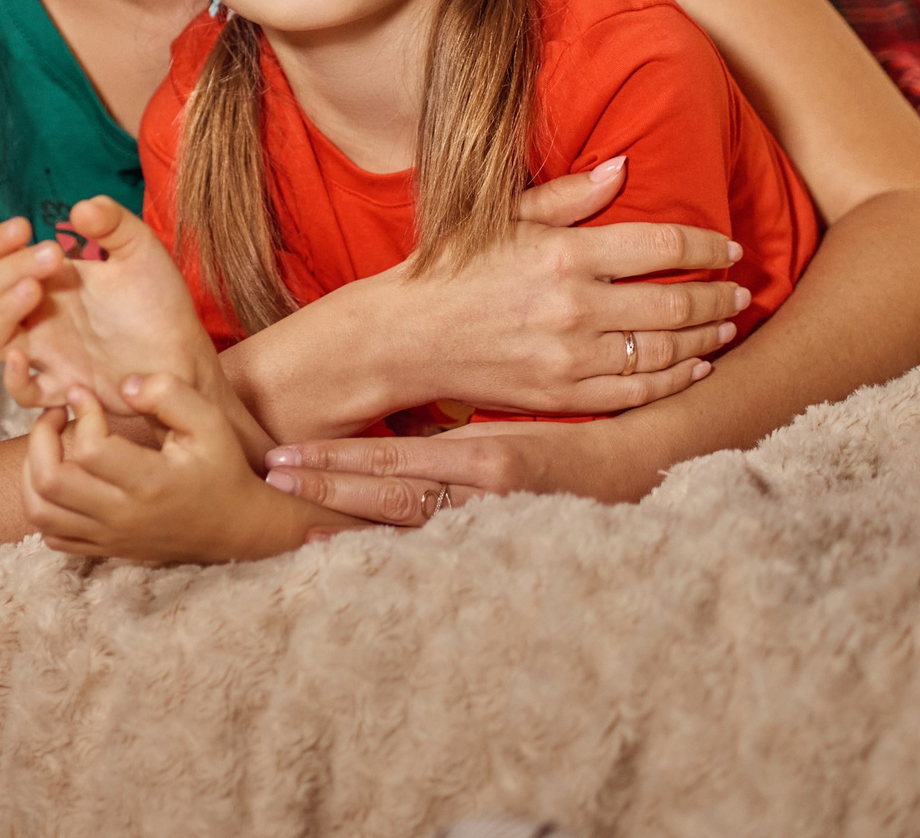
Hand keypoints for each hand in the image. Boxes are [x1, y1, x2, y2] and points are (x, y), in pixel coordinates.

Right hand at [0, 197, 222, 417]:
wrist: (187, 354)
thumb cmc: (159, 302)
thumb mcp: (141, 251)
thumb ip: (113, 223)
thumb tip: (80, 208)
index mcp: (47, 280)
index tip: (23, 226)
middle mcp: (36, 316)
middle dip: (7, 268)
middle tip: (53, 256)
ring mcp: (46, 353)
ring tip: (33, 290)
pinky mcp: (64, 388)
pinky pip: (22, 393)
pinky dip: (14, 378)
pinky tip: (24, 357)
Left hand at [24, 376, 360, 562]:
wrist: (236, 527)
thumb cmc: (221, 467)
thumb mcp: (210, 420)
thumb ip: (169, 393)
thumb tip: (122, 386)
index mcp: (150, 482)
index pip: (90, 450)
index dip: (81, 414)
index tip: (85, 395)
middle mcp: (123, 515)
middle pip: (51, 482)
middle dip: (41, 438)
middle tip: (56, 415)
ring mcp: (110, 537)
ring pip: (41, 512)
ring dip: (32, 471)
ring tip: (49, 444)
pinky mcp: (104, 549)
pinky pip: (51, 536)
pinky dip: (42, 505)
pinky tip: (60, 476)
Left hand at [262, 415, 655, 530]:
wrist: (651, 470)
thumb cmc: (591, 422)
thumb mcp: (535, 406)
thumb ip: (477, 399)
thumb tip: (420, 381)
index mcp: (494, 459)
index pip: (394, 462)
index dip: (335, 462)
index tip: (281, 460)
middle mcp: (485, 497)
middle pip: (387, 499)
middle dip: (325, 491)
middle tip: (269, 482)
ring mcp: (490, 523)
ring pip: (405, 522)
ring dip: (345, 516)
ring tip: (289, 513)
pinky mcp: (499, 532)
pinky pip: (433, 536)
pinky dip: (386, 537)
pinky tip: (341, 539)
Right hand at [312, 157, 749, 419]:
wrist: (402, 338)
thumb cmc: (449, 268)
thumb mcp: (501, 218)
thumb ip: (567, 197)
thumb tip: (623, 167)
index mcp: (562, 254)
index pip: (661, 243)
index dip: (706, 244)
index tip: (728, 247)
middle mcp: (573, 307)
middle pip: (677, 301)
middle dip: (719, 296)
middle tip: (739, 292)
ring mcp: (570, 358)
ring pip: (666, 350)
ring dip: (707, 338)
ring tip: (726, 327)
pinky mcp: (562, 397)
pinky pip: (638, 392)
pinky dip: (676, 380)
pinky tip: (695, 367)